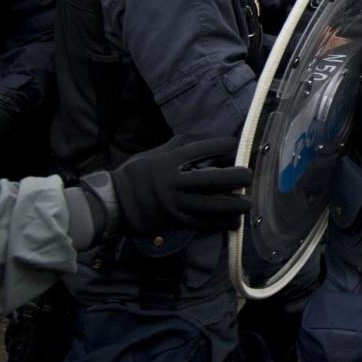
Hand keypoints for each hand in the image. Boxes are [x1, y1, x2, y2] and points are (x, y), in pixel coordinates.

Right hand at [87, 136, 251, 237]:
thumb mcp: (150, 156)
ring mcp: (173, 203)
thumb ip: (171, 148)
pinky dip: (218, 223)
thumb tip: (188, 138)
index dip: (218, 146)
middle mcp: (172, 182)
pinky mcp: (173, 221)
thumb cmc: (132, 176)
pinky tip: (233, 222)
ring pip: (208, 204)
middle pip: (209, 179)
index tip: (233, 144)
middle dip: (232, 178)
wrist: (112, 204)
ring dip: (231, 204)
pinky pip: (200, 223)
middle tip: (249, 175)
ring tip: (248, 204)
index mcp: (167, 163)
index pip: (199, 151)